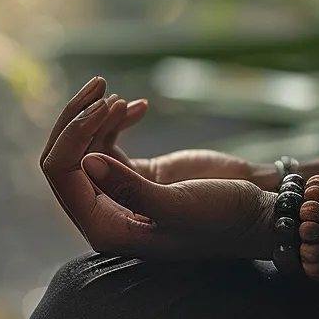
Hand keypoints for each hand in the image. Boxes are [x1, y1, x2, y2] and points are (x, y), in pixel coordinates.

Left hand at [41, 78, 274, 259]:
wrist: (257, 213)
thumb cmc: (221, 219)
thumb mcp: (176, 206)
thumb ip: (128, 189)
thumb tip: (85, 162)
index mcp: (106, 228)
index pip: (62, 177)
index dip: (73, 137)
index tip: (103, 106)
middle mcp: (104, 212)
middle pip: (64, 160)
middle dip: (76, 121)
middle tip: (101, 89)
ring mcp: (117, 192)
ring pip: (82, 146)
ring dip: (95, 115)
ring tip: (117, 97)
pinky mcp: (134, 175)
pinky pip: (107, 141)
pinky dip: (116, 119)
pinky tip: (139, 106)